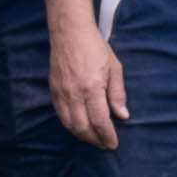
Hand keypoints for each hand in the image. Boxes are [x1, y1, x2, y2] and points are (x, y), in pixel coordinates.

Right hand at [49, 16, 128, 150]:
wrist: (69, 32)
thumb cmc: (95, 47)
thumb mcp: (114, 67)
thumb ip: (118, 93)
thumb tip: (123, 116)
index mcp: (92, 87)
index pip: (100, 121)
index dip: (107, 136)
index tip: (114, 144)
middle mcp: (74, 93)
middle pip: (83, 127)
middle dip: (95, 140)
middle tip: (105, 145)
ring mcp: (61, 93)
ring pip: (70, 125)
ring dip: (83, 136)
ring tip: (94, 139)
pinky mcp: (54, 91)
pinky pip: (61, 115)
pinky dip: (71, 126)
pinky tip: (80, 127)